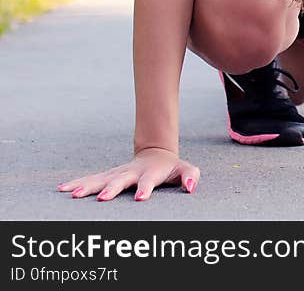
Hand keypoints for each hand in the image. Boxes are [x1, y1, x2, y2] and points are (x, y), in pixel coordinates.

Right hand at [57, 147, 200, 201]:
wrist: (156, 155)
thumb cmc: (172, 168)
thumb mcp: (186, 169)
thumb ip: (191, 176)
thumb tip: (191, 188)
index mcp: (150, 173)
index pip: (148, 181)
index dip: (145, 188)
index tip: (140, 198)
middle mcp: (131, 172)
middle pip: (120, 180)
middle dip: (110, 189)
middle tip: (100, 199)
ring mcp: (118, 173)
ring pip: (101, 179)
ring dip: (87, 186)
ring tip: (73, 195)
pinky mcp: (108, 176)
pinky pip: (91, 179)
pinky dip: (77, 183)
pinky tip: (62, 189)